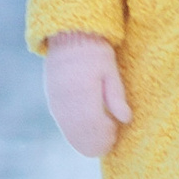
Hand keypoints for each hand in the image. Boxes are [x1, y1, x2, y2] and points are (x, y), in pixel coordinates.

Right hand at [43, 31, 131, 159]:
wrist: (68, 37)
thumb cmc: (94, 52)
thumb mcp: (110, 70)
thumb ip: (116, 96)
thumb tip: (126, 119)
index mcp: (83, 91)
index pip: (94, 124)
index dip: (105, 134)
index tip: (116, 131)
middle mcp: (66, 100)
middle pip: (81, 133)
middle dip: (97, 141)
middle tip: (111, 138)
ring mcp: (57, 103)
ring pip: (71, 132)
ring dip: (86, 140)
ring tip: (101, 136)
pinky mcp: (52, 102)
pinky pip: (63, 125)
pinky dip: (76, 133)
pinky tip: (88, 131)